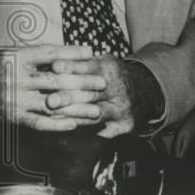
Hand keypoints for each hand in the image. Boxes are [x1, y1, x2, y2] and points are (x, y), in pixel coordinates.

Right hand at [0, 44, 106, 130]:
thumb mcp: (12, 54)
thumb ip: (36, 56)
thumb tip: (68, 56)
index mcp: (16, 57)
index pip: (49, 53)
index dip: (71, 53)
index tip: (91, 53)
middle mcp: (16, 77)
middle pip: (56, 79)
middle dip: (82, 81)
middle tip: (102, 82)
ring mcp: (15, 98)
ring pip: (52, 103)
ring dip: (77, 107)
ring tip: (97, 109)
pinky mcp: (13, 116)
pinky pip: (39, 122)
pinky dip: (58, 124)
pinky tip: (74, 124)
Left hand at [46, 55, 164, 136]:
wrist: (145, 93)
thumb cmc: (113, 76)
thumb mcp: (102, 62)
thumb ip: (80, 63)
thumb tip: (49, 61)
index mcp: (110, 69)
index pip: (88, 67)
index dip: (70, 68)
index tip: (53, 68)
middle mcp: (118, 88)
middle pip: (90, 93)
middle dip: (68, 97)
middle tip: (50, 101)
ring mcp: (122, 109)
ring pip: (95, 114)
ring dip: (73, 116)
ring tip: (54, 117)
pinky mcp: (125, 126)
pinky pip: (103, 132)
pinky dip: (86, 132)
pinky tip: (70, 130)